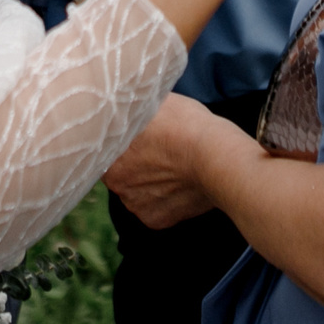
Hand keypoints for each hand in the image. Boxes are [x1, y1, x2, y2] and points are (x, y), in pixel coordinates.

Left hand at [104, 94, 239, 229]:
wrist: (217, 158)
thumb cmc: (186, 124)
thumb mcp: (154, 104)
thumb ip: (134, 111)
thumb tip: (128, 106)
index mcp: (109, 153)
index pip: (106, 149)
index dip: (123, 142)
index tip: (139, 137)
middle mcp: (116, 184)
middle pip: (122, 172)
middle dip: (138, 163)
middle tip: (161, 150)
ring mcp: (136, 204)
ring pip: (139, 191)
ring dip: (151, 181)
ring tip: (175, 166)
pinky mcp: (156, 220)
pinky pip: (156, 207)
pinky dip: (167, 198)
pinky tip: (182, 184)